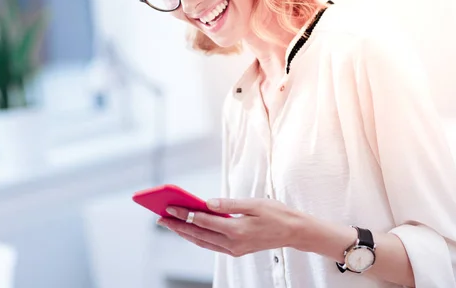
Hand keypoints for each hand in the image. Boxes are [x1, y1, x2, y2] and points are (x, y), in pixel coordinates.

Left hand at [158, 198, 304, 256]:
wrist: (295, 232)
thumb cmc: (277, 214)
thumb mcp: (254, 203)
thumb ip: (229, 204)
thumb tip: (207, 203)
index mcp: (237, 230)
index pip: (203, 221)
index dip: (184, 214)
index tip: (169, 208)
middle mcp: (233, 243)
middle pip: (198, 234)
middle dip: (178, 226)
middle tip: (161, 218)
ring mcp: (234, 249)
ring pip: (203, 242)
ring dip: (185, 233)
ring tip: (170, 224)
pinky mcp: (236, 251)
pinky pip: (211, 245)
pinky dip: (198, 237)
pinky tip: (189, 231)